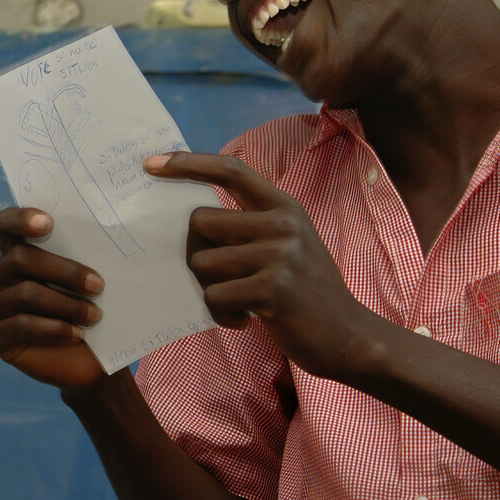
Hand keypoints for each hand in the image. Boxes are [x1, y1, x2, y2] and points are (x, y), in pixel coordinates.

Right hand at [0, 208, 106, 389]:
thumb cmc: (88, 312)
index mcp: (17, 252)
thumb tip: (101, 241)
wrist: (86, 361)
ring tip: (94, 316)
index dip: (21, 219)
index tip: (48, 223)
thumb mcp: (87, 283)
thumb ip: (83, 260)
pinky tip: (76, 334)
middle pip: (21, 259)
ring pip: (25, 294)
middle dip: (64, 271)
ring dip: (66, 304)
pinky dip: (54, 329)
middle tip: (98, 285)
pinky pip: (22, 325)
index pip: (6, 225)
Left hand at [150, 151, 387, 379]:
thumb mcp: (286, 247)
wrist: (348, 336)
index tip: (151, 163)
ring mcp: (280, 254)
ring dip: (211, 290)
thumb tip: (189, 223)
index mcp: (284, 207)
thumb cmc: (303, 294)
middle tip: (223, 280)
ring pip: (202, 263)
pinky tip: (248, 320)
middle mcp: (283, 223)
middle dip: (198, 254)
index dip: (189, 163)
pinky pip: (214, 296)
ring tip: (241, 303)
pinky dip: (222, 314)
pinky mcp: (273, 288)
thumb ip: (249, 228)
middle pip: (199, 222)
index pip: (231, 171)